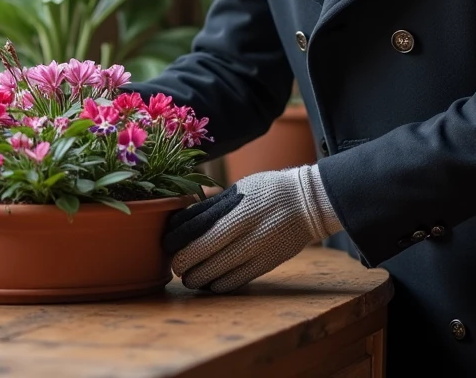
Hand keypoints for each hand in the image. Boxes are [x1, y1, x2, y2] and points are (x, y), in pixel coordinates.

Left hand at [162, 164, 342, 292]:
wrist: (308, 203)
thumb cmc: (267, 191)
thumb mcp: (238, 189)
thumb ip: (211, 207)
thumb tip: (180, 221)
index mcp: (236, 211)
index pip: (196, 233)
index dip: (176, 244)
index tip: (168, 247)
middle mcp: (245, 234)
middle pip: (202, 257)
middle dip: (182, 266)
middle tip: (177, 266)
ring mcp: (257, 252)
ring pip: (216, 276)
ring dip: (197, 279)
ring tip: (191, 276)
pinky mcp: (266, 265)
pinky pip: (235, 283)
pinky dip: (217, 285)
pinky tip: (211, 282)